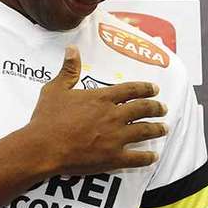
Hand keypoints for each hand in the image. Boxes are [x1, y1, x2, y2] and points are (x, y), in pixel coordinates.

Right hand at [24, 45, 166, 175]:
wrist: (43, 147)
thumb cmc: (47, 118)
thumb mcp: (55, 89)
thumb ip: (68, 70)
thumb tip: (72, 48)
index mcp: (101, 98)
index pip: (130, 90)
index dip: (145, 88)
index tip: (155, 89)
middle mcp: (113, 116)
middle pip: (142, 109)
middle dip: (156, 108)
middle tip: (163, 108)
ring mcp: (115, 138)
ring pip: (144, 131)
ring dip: (157, 129)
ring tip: (163, 128)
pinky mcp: (113, 158)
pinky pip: (136, 158)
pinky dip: (147, 157)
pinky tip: (153, 156)